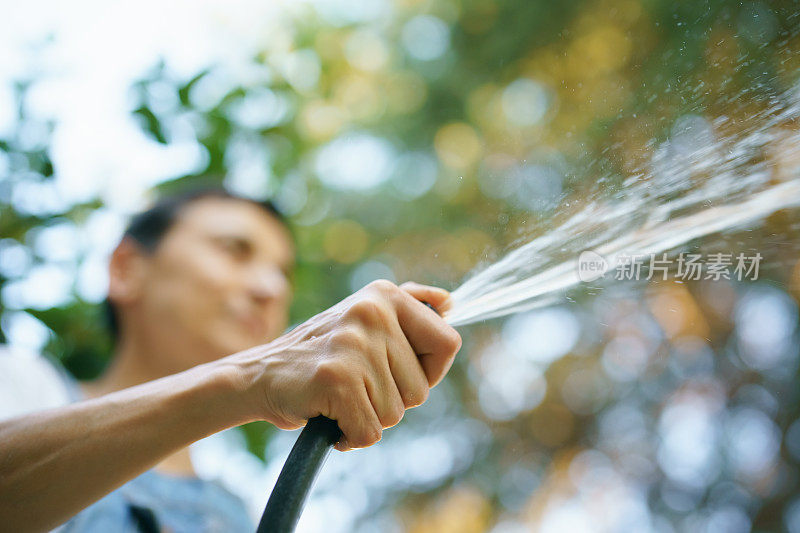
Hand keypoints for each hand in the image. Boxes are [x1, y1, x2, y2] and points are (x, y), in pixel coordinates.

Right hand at [228, 280, 460, 450]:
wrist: (259, 376)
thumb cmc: (321, 355)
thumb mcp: (364, 317)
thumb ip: (410, 305)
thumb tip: (450, 302)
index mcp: (385, 295)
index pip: (447, 343)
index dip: (428, 371)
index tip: (395, 372)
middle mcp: (372, 311)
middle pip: (422, 388)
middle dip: (392, 399)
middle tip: (355, 383)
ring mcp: (354, 344)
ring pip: (396, 413)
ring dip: (368, 416)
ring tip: (340, 396)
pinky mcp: (336, 378)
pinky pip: (370, 431)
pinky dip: (350, 436)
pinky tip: (329, 415)